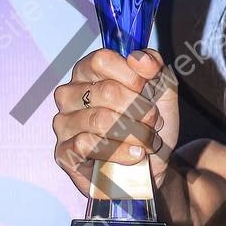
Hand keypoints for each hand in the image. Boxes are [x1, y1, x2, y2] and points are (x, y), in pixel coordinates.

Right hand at [52, 48, 178, 197]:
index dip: (132, 76)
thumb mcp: (162, 91)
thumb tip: (140, 59)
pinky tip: (135, 155)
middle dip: (140, 110)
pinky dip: (120, 151)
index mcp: (88, 72)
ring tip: (148, 141)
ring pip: (100, 120)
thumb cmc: (150, 126)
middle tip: (153, 122)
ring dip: (135, 133)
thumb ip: (154, 66)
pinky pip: (88, 145)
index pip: (101, 59)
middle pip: (106, 91)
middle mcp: (70, 94)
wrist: (152, 167)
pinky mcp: (64, 152)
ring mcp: (64, 123)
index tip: (147, 91)